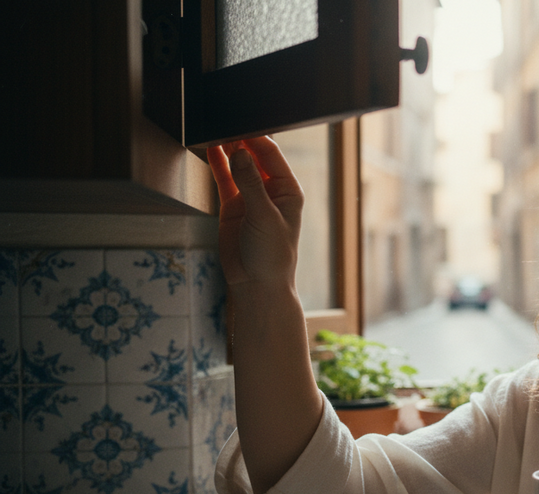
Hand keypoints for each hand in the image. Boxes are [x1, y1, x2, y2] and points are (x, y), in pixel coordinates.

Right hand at [207, 137, 303, 291]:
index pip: (271, 155)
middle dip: (241, 139)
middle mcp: (271, 190)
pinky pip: (224, 178)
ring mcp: (251, 197)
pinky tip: (209, 147)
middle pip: (254, 156)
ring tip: (213, 128)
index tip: (238, 123)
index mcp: (288, 190)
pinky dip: (217, 164)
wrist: (256, 286)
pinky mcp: (233, 206)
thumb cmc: (271, 256)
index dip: (255, 138)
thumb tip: (240, 152)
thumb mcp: (263, 217)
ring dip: (228, 149)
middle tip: (222, 120)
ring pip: (238, 165)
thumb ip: (250, 184)